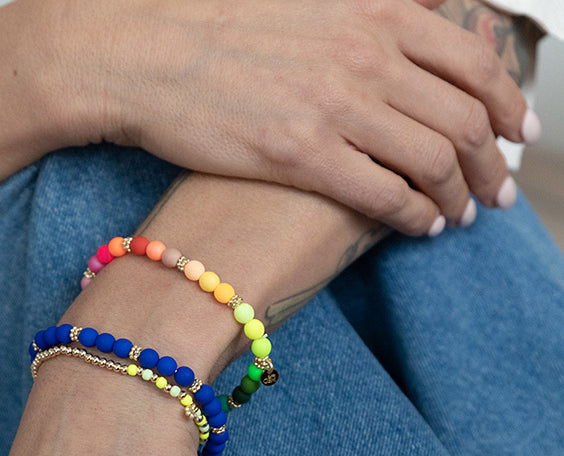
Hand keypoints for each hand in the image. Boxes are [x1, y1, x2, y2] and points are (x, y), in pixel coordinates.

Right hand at [26, 0, 531, 233]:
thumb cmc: (216, 29)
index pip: (471, 62)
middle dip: (492, 161)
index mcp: (374, 11)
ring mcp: (335, 105)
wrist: (144, 54)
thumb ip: (365, 16)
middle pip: (463, 116)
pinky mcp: (301, 154)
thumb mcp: (306, 1)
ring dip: (459, 193)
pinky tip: (422, 227)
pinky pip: (385, 193)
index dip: (506, 104)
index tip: (518, 133)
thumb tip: (412, 22)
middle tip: (498, 190)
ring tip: (463, 215)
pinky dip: (416, 214)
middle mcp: (366, 55)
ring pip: (433, 159)